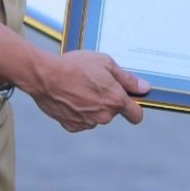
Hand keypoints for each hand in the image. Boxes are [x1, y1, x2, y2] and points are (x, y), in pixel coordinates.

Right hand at [28, 49, 147, 131]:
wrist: (45, 75)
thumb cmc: (75, 65)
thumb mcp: (106, 63)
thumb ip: (127, 79)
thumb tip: (144, 88)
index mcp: (115, 100)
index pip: (136, 115)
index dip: (135, 109)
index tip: (131, 104)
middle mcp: (104, 116)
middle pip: (113, 112)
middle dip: (108, 100)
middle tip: (95, 83)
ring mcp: (87, 123)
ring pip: (97, 117)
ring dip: (92, 106)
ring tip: (79, 88)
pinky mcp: (72, 127)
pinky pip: (81, 121)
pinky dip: (78, 112)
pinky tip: (70, 97)